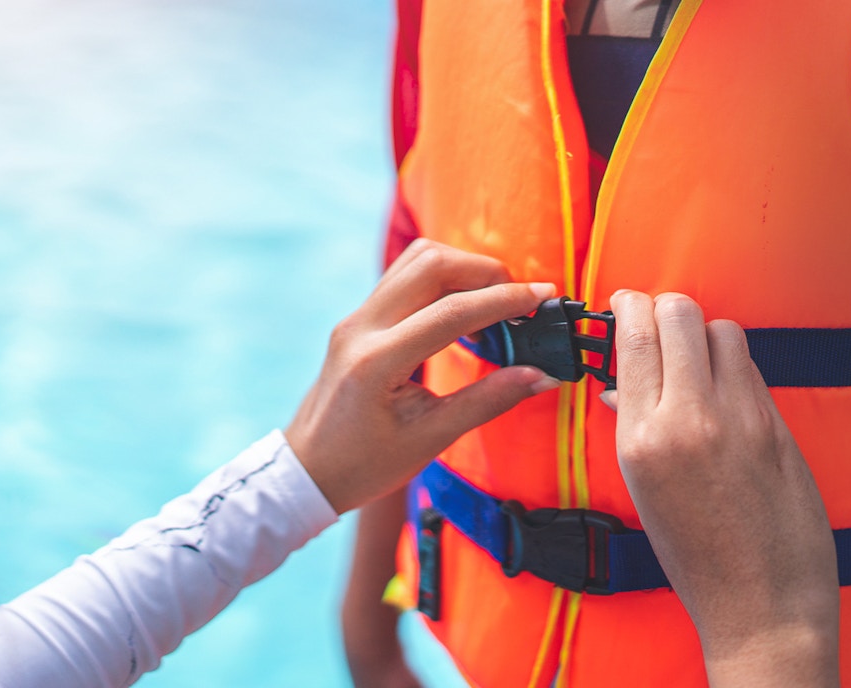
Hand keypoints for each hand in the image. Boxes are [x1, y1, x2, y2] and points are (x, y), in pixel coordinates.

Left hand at [285, 239, 558, 513]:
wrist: (306, 471)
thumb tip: (540, 374)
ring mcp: (356, 318)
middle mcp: (361, 327)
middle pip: (432, 263)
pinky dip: (442, 280)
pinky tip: (464, 312)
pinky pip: (404, 277)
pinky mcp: (358, 319)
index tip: (543, 298)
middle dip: (485, 272)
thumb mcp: (429, 440)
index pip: (451, 311)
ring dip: (463, 269)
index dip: (505, 300)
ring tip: (494, 305)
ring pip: (416, 260)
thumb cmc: (362, 465)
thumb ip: (487, 401)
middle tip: (519, 302)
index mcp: (376, 361)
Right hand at [609, 291, 839, 687]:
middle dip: (664, 307)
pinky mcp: (777, 426)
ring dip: (703, 335)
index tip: (625, 303)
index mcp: (643, 438)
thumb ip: (631, 426)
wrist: (760, 602)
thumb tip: (620, 386)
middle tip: (656, 322)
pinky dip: (732, 367)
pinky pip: (752, 368)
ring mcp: (741, 419)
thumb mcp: (642, 490)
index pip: (636, 335)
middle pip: (680, 313)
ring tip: (693, 362)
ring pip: (722, 331)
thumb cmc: (694, 555)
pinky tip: (723, 392)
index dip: (629, 305)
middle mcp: (691, 419)